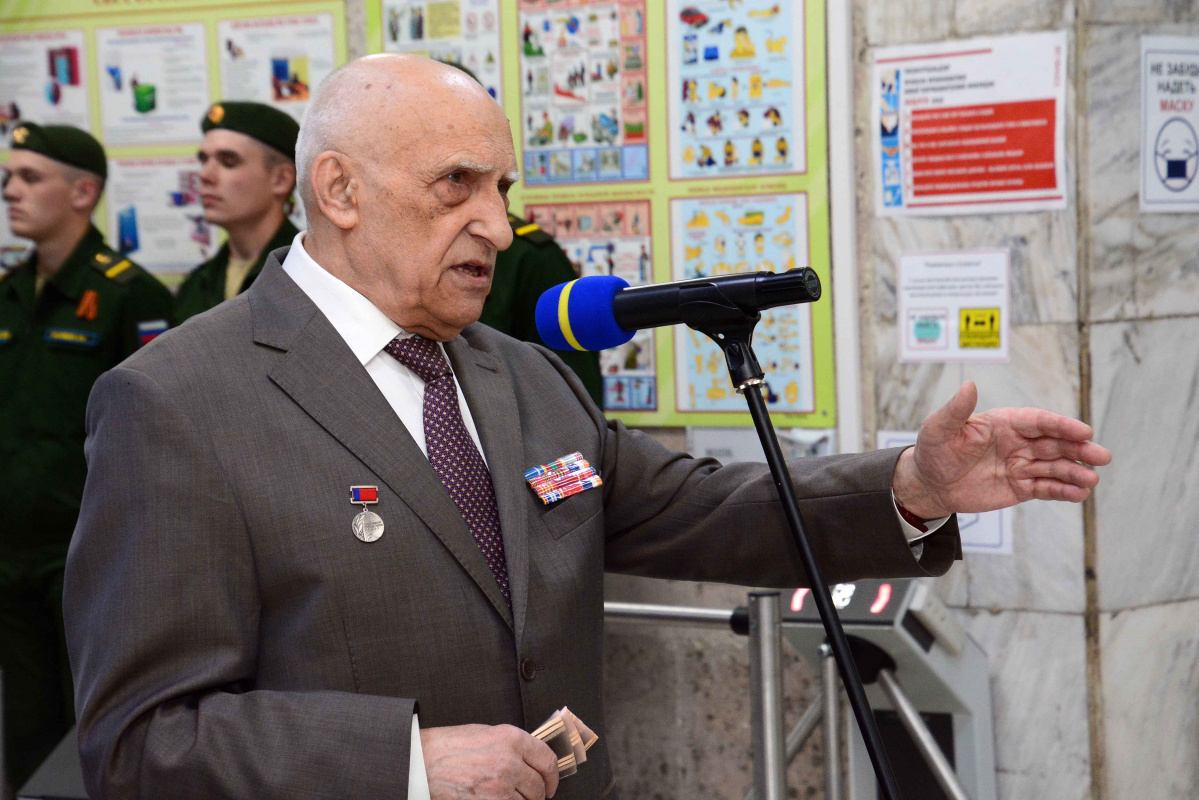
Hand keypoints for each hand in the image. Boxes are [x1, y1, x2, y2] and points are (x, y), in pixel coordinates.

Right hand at [421, 723, 559, 799]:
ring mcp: (499, 786)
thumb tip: (529, 759)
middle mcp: (509, 762)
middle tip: (533, 795)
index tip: (550, 782)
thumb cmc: (449, 746)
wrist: (423, 762)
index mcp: (511, 739)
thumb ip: (511, 745)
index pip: (547, 760)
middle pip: (539, 786)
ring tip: (511, 797)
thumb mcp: (486, 734)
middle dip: (538, 794)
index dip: (553, 775)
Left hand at [892, 381, 1111, 518]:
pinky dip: (1063, 491)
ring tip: (1092, 480)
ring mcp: (1021, 464)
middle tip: (1101, 456)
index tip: (1083, 431)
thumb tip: (969, 385)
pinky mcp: (1020, 487)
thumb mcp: (938, 429)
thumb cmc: (934, 451)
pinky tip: (1080, 494)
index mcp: (1004, 422)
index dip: (1061, 425)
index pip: (1039, 421)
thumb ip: (956, 410)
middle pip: (1055, 443)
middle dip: (1079, 449)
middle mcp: (1018, 442)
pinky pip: (1046, 487)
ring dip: (1075, 472)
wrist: (930, 483)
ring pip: (1054, 466)